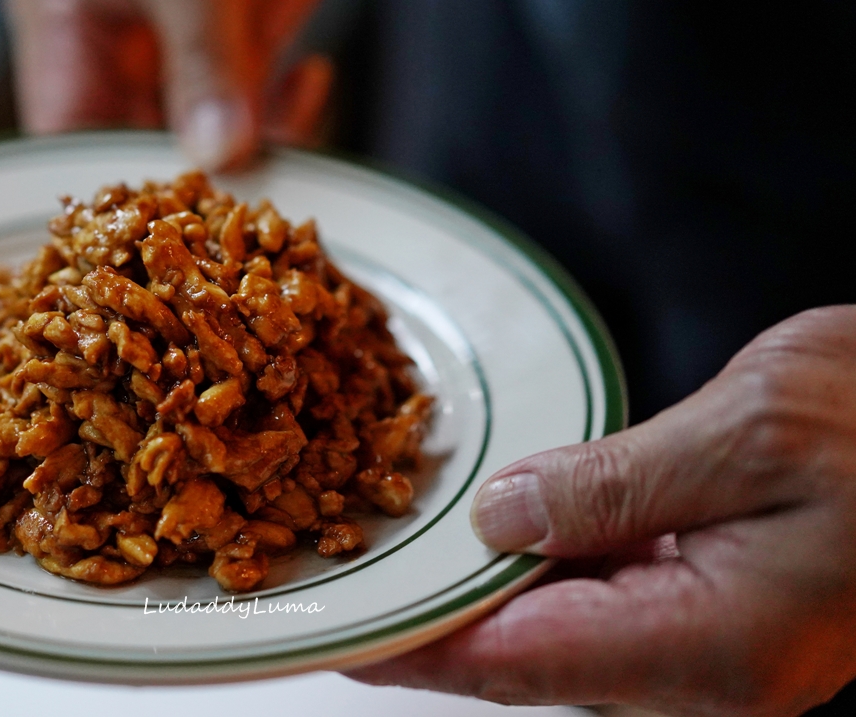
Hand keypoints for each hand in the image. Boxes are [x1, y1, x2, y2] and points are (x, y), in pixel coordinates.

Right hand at [4, 0, 355, 168]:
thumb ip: (203, 57)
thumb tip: (215, 153)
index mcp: (63, 21)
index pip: (63, 139)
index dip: (108, 190)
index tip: (166, 223)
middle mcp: (108, 51)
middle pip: (128, 155)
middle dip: (184, 185)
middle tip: (243, 201)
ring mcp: (171, 58)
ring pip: (194, 149)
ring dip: (243, 159)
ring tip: (289, 150)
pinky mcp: (229, 57)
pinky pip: (246, 120)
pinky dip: (281, 119)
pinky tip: (310, 80)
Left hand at [348, 307, 855, 716]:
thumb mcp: (754, 431)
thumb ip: (614, 486)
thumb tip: (500, 522)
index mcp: (710, 644)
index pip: (515, 661)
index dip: (415, 647)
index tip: (337, 633)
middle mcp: (706, 661)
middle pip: (526, 655)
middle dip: (433, 624)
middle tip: (347, 588)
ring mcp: (718, 638)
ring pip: (560, 628)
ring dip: (480, 595)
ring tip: (398, 558)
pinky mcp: (726, 599)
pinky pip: (606, 595)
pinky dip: (540, 567)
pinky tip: (499, 533)